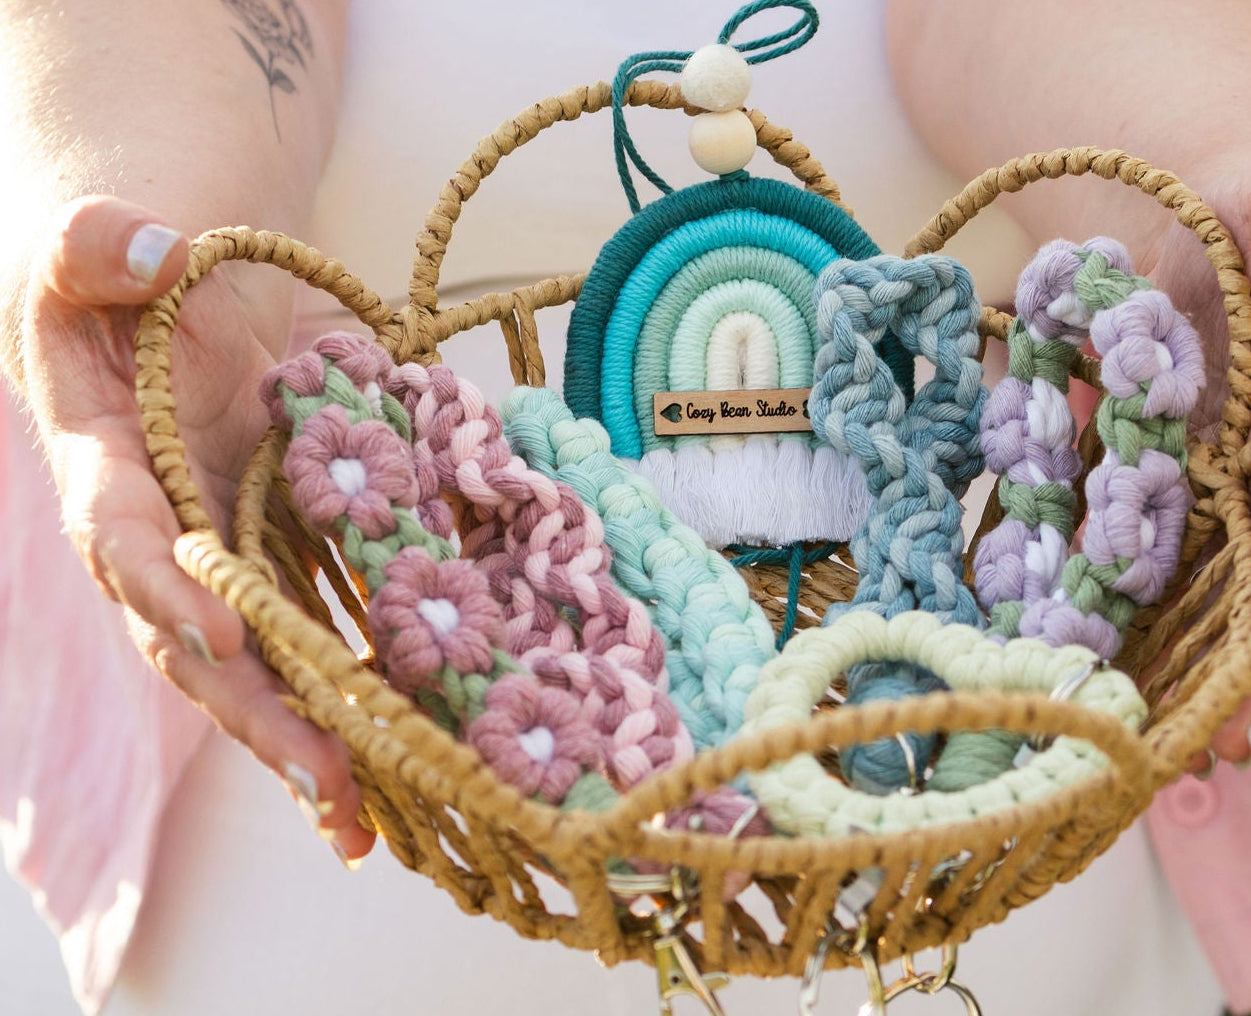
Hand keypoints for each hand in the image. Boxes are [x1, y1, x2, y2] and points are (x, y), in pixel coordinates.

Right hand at [20, 195, 374, 862]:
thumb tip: (146, 249)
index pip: (125, 539)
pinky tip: (414, 752)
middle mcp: (169, 536)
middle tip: (327, 785)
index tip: (226, 636)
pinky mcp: (297, 546)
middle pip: (205, 643)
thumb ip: (95, 249)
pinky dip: (367, 685)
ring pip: (272, 661)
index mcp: (107, 470)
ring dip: (318, 737)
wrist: (173, 298)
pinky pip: (330, 623)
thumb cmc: (118, 280)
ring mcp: (235, 552)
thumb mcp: (88, 253)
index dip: (169, 591)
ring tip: (367, 819)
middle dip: (263, 714)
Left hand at [1141, 151, 1250, 767]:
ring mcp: (1196, 481)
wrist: (1198, 213)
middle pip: (1245, 582)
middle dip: (1221, 668)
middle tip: (1193, 754)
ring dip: (1156, 659)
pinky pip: (1108, 543)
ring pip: (1179, 583)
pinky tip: (1047, 655)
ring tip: (1127, 742)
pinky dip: (1085, 597)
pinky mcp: (1136, 476)